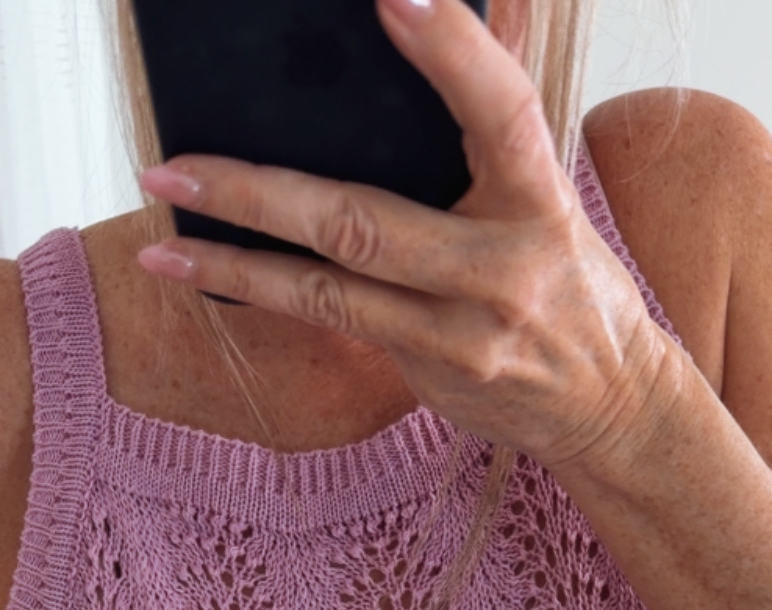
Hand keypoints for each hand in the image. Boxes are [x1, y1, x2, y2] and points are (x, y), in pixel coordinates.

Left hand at [135, 0, 668, 480]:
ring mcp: (461, 335)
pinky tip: (203, 270)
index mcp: (542, 201)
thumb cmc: (573, 283)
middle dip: (260, 192)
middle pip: (365, 223)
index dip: (451, 51)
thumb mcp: (555, 193)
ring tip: (162, 228)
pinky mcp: (430, 374)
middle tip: (177, 162)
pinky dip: (264, 293)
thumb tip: (484, 9)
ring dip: (235, 260)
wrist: (609, 407)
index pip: (500, 111)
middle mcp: (501, 271)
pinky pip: (333, 322)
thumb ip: (504, 113)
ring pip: (329, 290)